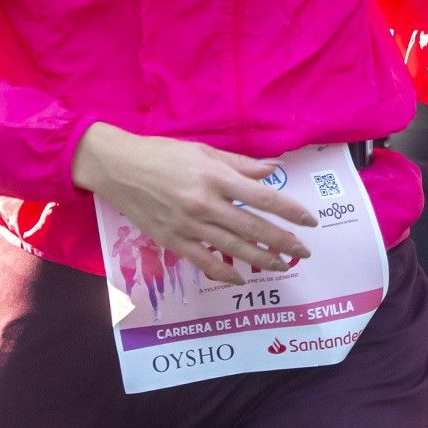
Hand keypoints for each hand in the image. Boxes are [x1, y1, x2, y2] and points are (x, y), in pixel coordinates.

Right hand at [71, 123, 318, 284]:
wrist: (117, 168)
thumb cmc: (162, 154)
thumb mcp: (203, 151)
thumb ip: (240, 164)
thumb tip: (272, 171)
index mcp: (215, 178)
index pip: (263, 198)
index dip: (290, 211)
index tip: (310, 221)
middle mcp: (205, 204)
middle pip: (254, 228)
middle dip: (283, 242)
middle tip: (304, 251)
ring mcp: (188, 226)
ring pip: (234, 249)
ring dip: (262, 259)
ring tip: (282, 265)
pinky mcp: (172, 241)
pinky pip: (204, 262)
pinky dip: (225, 272)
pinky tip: (241, 277)